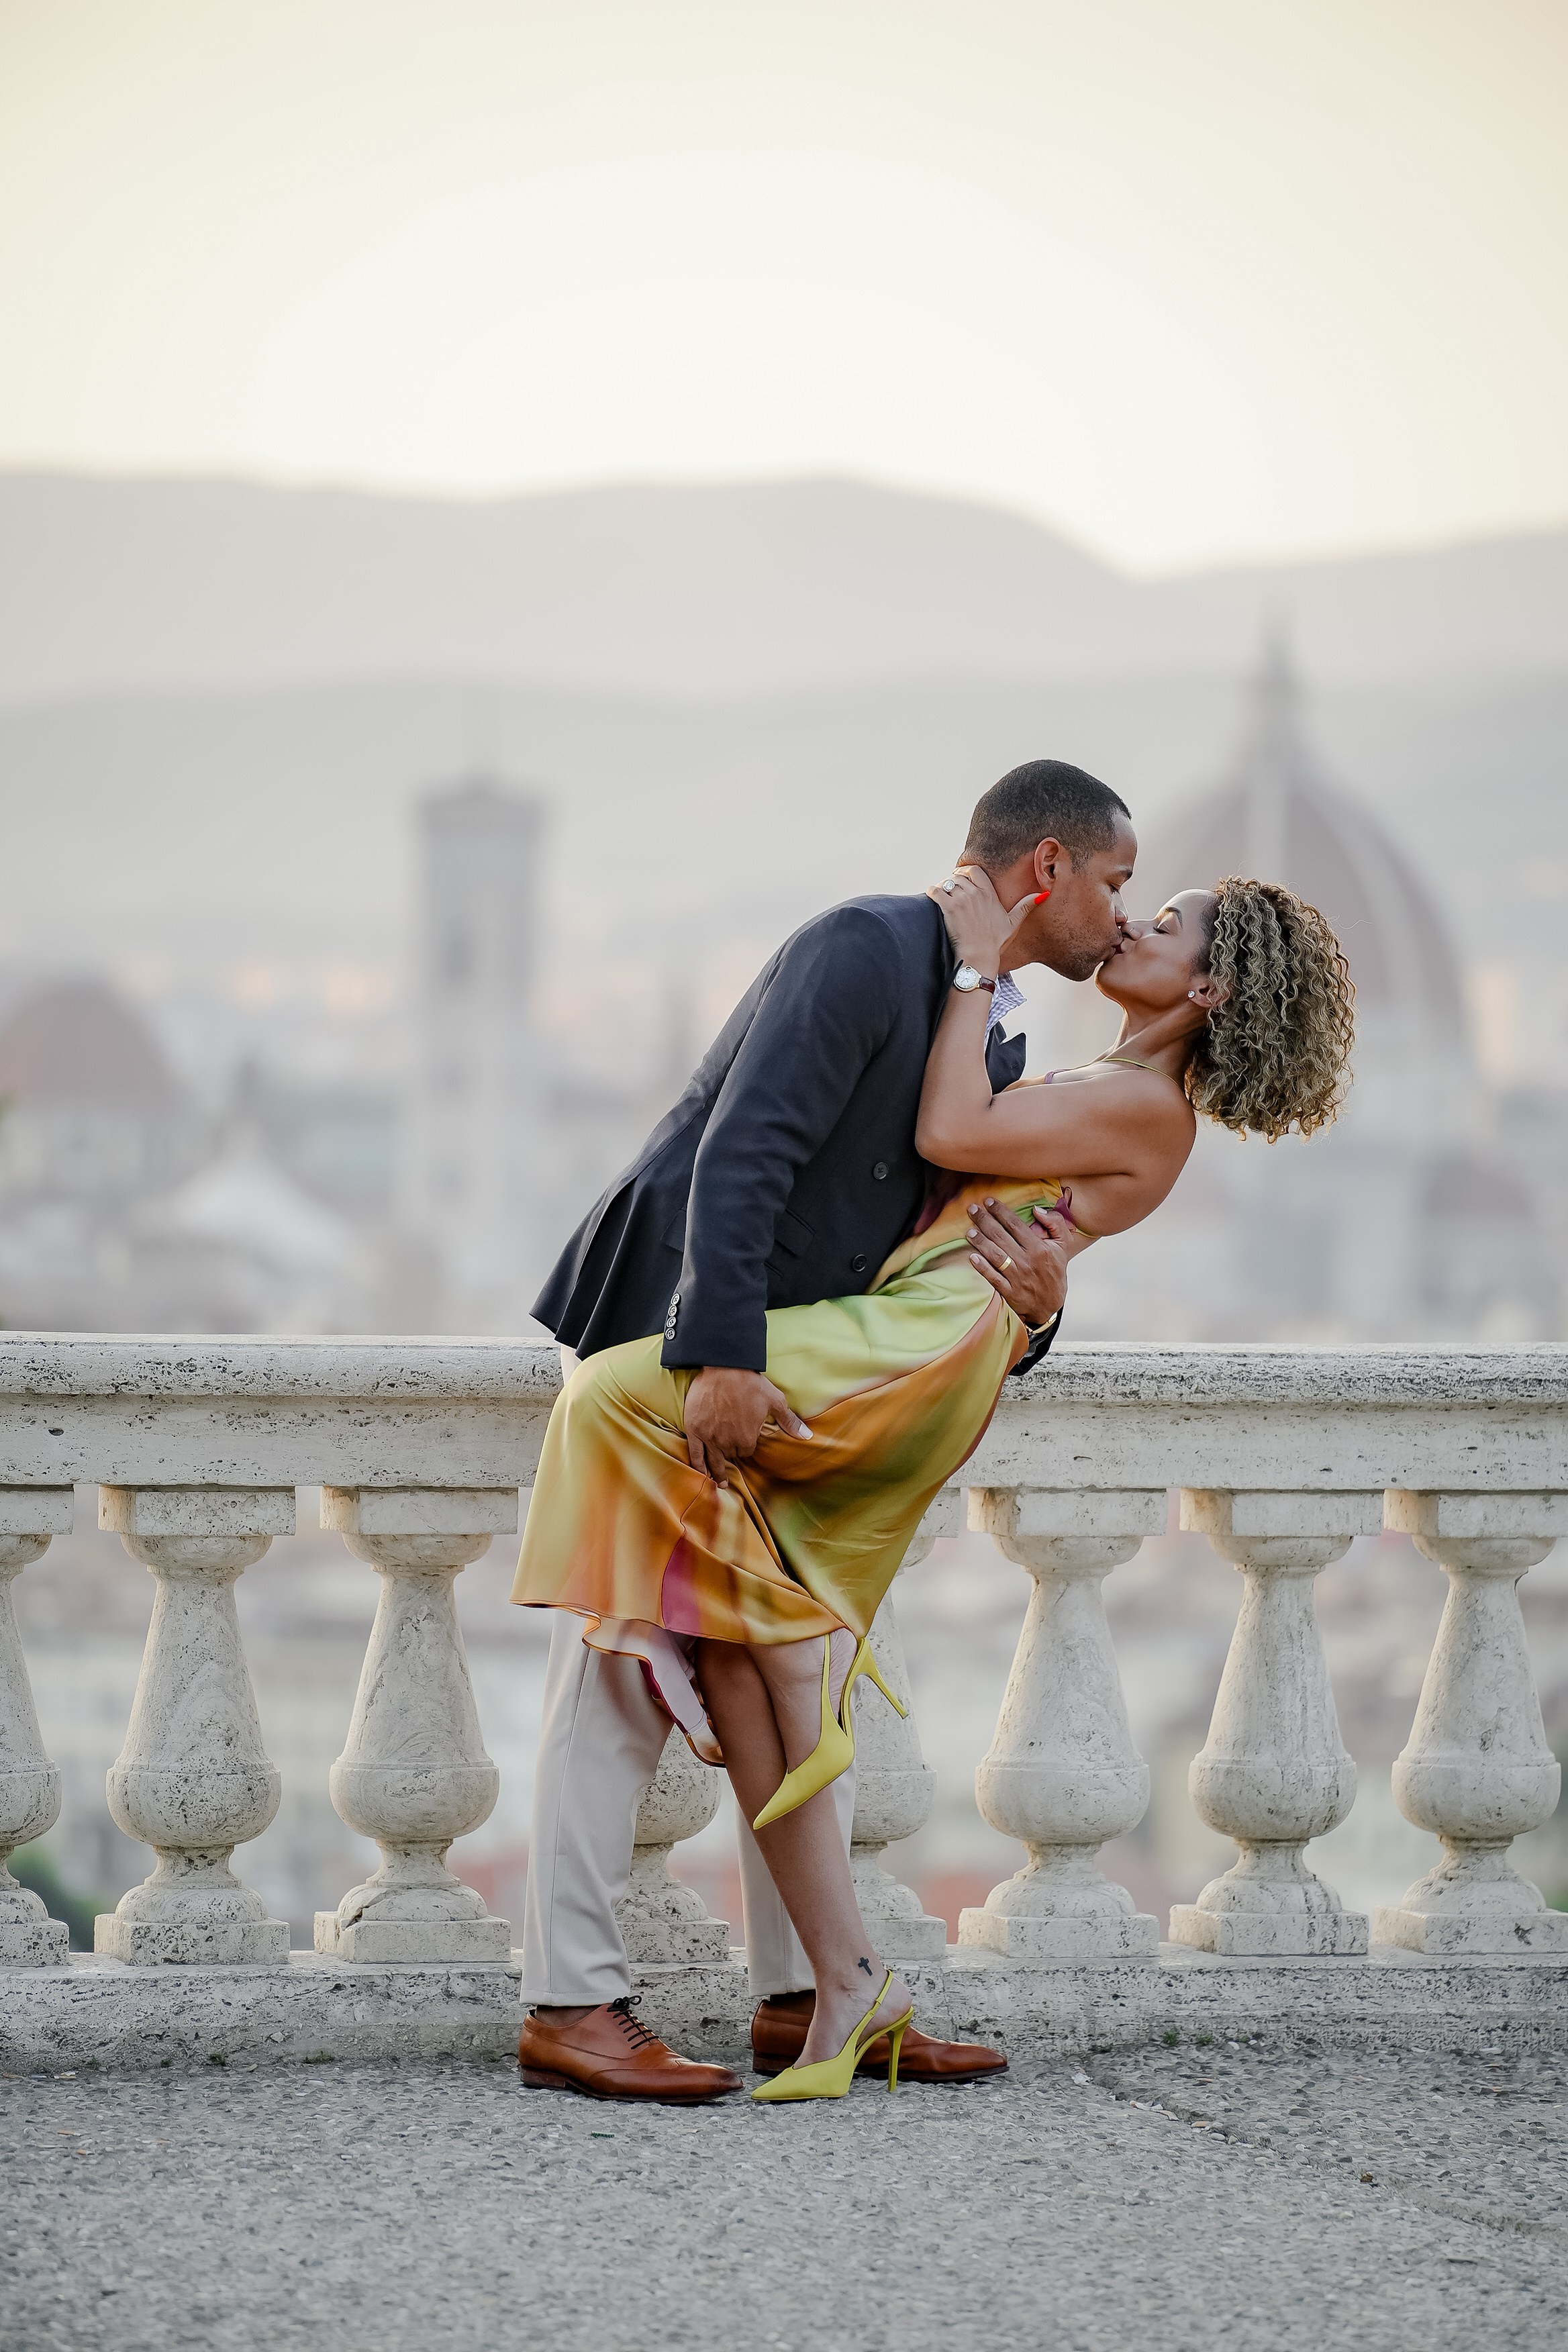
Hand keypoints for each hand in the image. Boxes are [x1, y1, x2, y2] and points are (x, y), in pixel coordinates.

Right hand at [685, 1366, 812, 1484]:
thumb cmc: (750, 1383)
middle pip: (730, 1455)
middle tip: (730, 1452)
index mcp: (747, 1439)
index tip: (743, 1439)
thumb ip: (789, 1421)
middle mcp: (728, 1442)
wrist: (723, 1368)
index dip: (746, 1445)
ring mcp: (709, 1437)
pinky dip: (698, 1465)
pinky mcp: (695, 1430)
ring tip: (719, 1482)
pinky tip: (701, 1474)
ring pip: (713, 1460)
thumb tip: (807, 1436)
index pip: (746, 1451)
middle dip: (731, 1452)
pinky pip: (695, 1454)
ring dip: (716, 1472)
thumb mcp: (775, 1400)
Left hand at [926, 867, 1040, 978]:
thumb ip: (1026, 906)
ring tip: (942, 896)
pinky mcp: (948, 908)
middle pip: (958, 876)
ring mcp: (962, 900)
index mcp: (989, 894)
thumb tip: (1043, 894)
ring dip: (942, 887)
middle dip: (952, 881)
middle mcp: (975, 893)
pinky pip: (935, 891)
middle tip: (949, 891)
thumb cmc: (995, 943)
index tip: (961, 879)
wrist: (979, 956)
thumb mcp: (1013, 923)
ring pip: (946, 882)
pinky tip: (933, 898)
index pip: (974, 870)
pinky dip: (932, 892)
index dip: (965, 872)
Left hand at [965, 1196, 1081, 1327]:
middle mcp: (1026, 1261)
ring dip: (980, 1242)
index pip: (1015, 1225)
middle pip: (1001, 1237)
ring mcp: (1016, 1277)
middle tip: (972, 1210)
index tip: (988, 1202)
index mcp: (1039, 1248)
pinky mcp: (1009, 1291)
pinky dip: (982, 1267)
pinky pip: (993, 1278)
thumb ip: (1055, 1223)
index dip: (1000, 1212)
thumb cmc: (1055, 1272)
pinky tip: (972, 1257)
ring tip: (969, 1231)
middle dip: (984, 1221)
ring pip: (995, 1256)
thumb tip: (1037, 1210)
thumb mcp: (1063, 1245)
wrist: (1051, 1305)